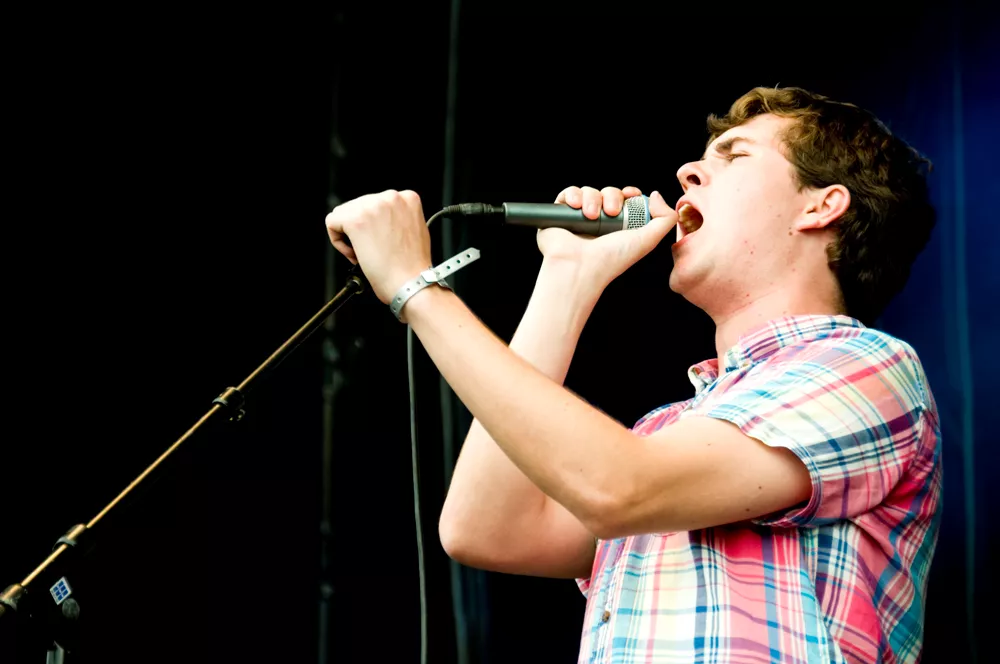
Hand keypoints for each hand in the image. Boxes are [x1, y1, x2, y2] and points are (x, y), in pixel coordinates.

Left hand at [325, 190, 431, 303]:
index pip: (376, 203)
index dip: (375, 225)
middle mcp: (390, 197)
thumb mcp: (414, 230)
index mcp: (408, 198)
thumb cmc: (412, 266)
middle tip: (372, 250)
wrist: (410, 283)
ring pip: (343, 214)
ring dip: (350, 235)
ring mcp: (371, 206)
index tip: (380, 240)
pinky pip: (332, 223)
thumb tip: (380, 220)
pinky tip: (355, 254)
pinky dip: (338, 241)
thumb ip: (399, 218)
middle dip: (361, 229)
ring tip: (366, 253)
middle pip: (358, 206)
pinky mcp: (354, 219)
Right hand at [537, 186, 676, 293]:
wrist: (580, 268)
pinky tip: (576, 207)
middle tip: (611, 212)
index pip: (624, 200)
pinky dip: (573, 195)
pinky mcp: (559, 216)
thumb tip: (656, 195)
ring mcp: (578, 218)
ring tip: (591, 216)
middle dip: (612, 196)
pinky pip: (568, 194)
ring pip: (588, 191)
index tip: (630, 194)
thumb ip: (664, 219)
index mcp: (618, 227)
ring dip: (592, 198)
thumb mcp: (647, 241)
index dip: (628, 193)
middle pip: (608, 192)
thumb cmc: (612, 259)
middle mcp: (598, 222)